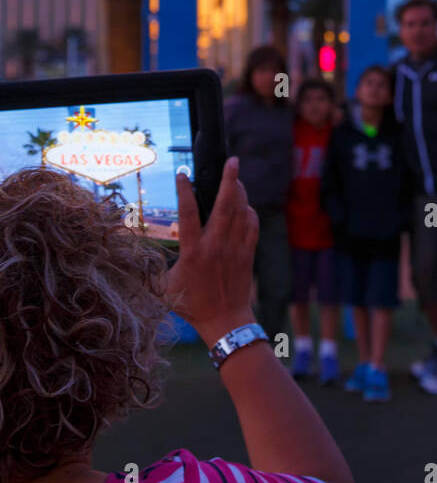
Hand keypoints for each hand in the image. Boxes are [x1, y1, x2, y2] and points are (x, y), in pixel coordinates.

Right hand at [166, 157, 258, 345]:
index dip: (185, 192)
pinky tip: (244, 205)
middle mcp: (216, 246)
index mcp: (193, 252)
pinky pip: (252, 225)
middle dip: (229, 180)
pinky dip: (249, 211)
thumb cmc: (192, 305)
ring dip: (240, 191)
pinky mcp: (248, 253)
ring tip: (236, 176)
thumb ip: (156, 267)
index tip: (183, 174)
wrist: (225, 321)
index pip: (188, 215)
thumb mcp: (166, 287)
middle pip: (225, 206)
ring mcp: (235, 248)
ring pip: (241, 212)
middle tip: (232, 160)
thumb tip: (138, 258)